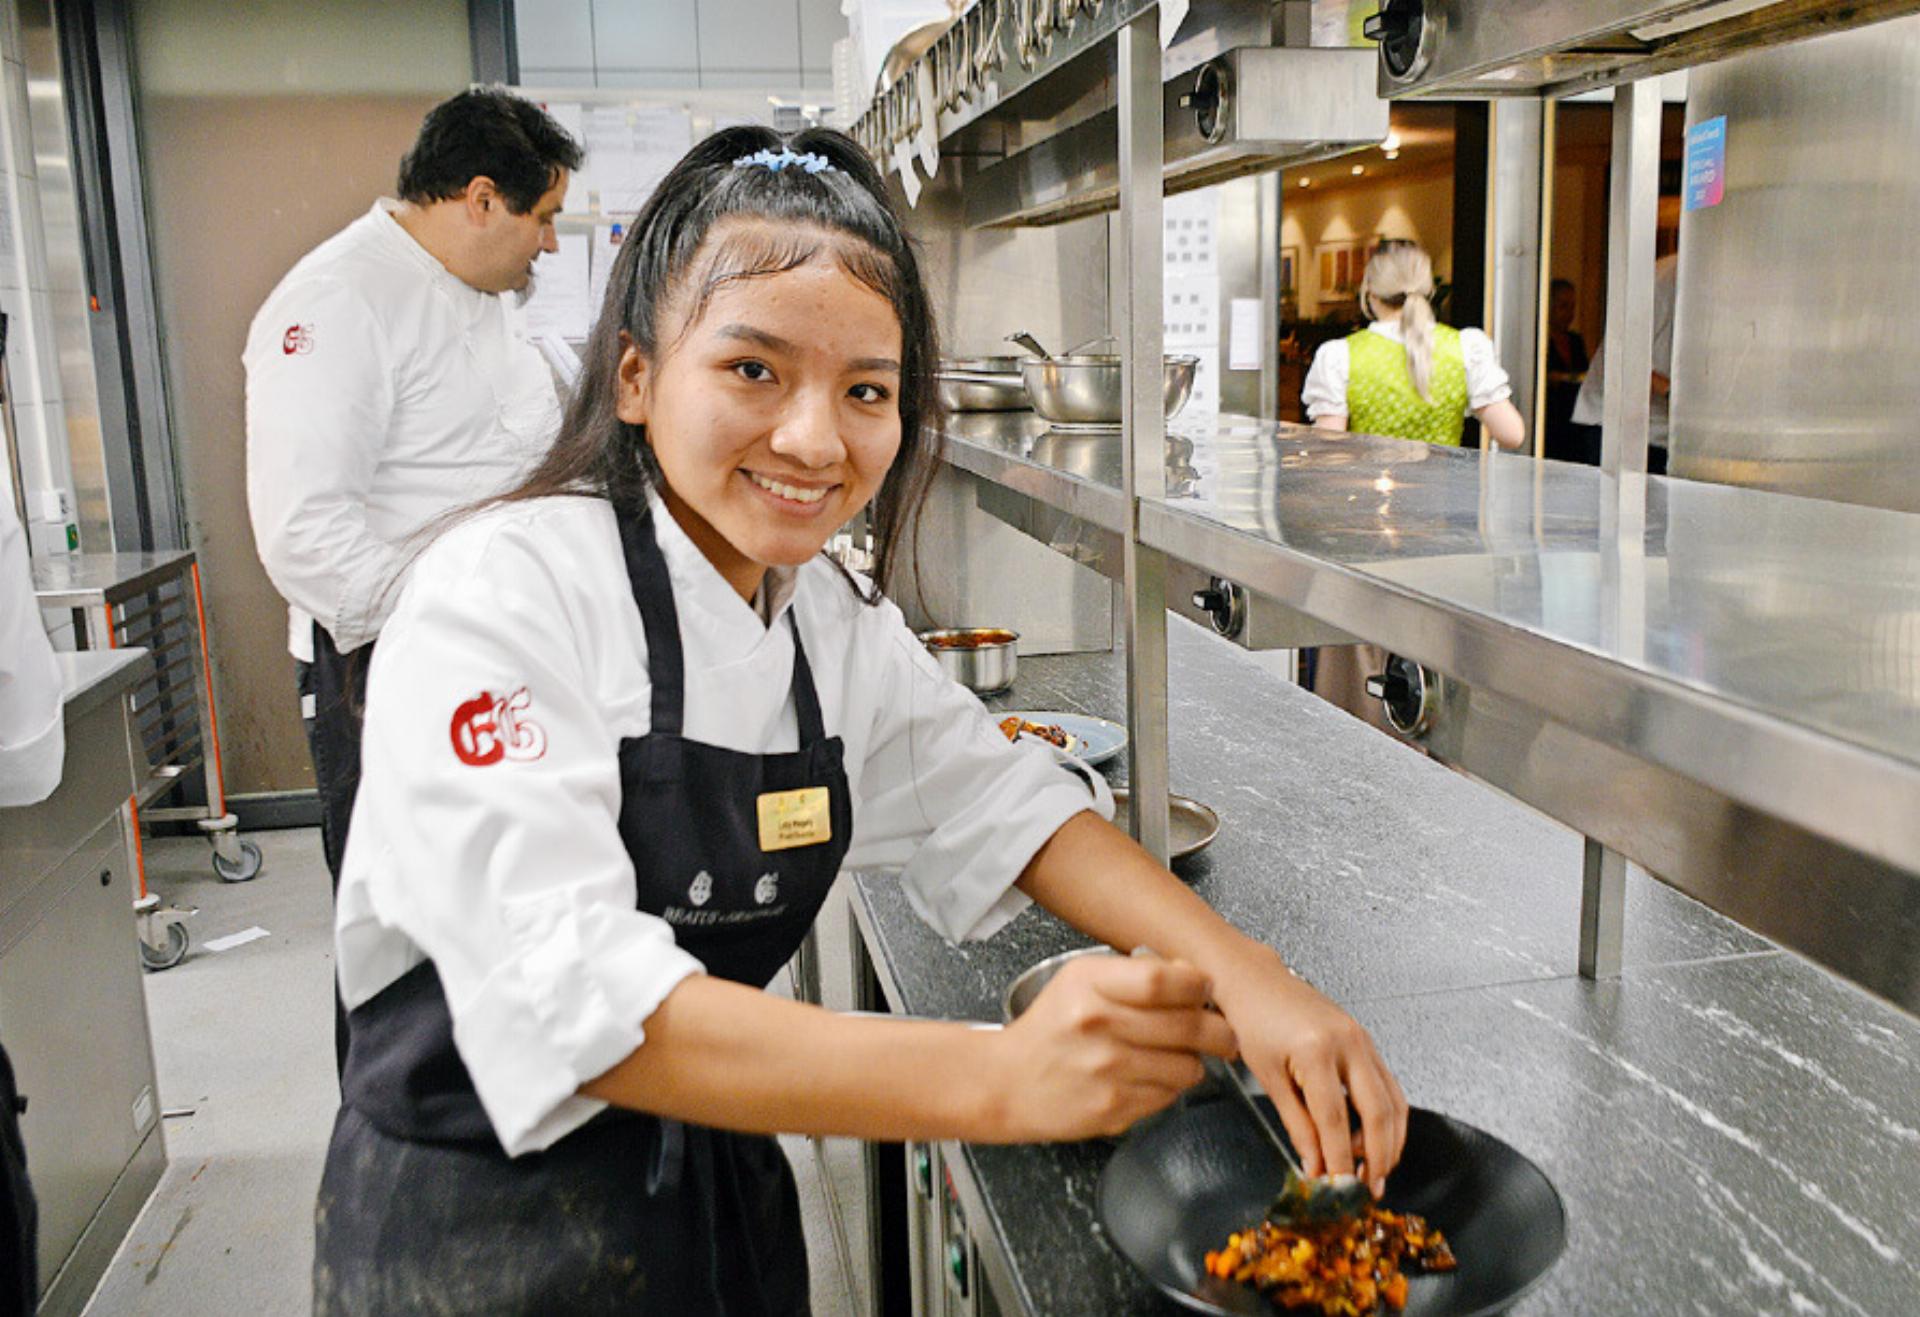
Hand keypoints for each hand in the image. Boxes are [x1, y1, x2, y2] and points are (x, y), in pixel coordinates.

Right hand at [985, 954, 1235, 1141]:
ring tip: (1173, 1056)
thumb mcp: (1080, 979)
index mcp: (1090, 985)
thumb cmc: (1050, 1027)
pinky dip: (1168, 1088)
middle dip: (1219, 1032)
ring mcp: (1107, 1072)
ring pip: (1188, 1068)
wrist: (1007, 1082)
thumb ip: (1136, 973)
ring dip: (1193, 1063)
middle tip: (1223, 1034)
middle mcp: (1098, 1026)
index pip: (1165, 980)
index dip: (1198, 985)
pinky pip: (1168, 1096)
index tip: (1204, 991)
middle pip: (1189, 1026)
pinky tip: (1147, 1078)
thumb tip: (1193, 977)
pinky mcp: (1113, 1110)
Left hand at [1211, 946, 1407, 1196]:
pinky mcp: (1366, 1040)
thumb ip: (1296, 1124)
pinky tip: (1377, 1138)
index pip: (1334, 1120)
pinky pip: (1388, 1085)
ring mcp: (1362, 1039)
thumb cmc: (1252, 1019)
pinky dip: (1389, 1116)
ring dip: (1390, 1141)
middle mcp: (1348, 1043)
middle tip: (1370, 1187)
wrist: (1255, 979)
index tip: (1338, 1187)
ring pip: (1393, 1100)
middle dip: (1378, 1156)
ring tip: (1376, 1170)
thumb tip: (1314, 1165)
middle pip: (1378, 1113)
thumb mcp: (1267, 1076)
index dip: (1339, 1160)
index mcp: (1316, 1052)